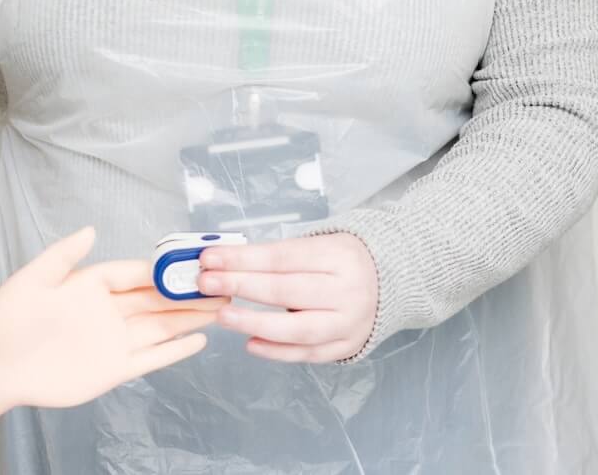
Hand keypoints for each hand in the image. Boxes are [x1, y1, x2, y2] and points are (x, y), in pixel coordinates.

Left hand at [0, 226, 224, 415]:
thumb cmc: (7, 319)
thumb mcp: (32, 279)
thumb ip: (63, 255)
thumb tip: (92, 229)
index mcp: (90, 285)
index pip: (134, 273)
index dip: (161, 269)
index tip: (189, 262)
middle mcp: (107, 311)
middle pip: (155, 300)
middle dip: (186, 292)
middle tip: (219, 283)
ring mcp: (113, 341)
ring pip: (160, 327)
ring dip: (189, 318)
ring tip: (220, 307)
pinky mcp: (113, 370)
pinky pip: (151, 358)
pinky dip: (175, 351)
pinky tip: (199, 340)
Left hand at [196, 231, 377, 363]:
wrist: (390, 279)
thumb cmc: (340, 258)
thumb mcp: (317, 244)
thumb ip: (276, 256)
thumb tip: (225, 263)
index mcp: (337, 255)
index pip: (281, 258)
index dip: (242, 259)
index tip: (210, 259)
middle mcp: (346, 290)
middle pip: (286, 290)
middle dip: (240, 286)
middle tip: (206, 283)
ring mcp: (348, 322)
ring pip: (297, 328)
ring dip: (254, 322)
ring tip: (222, 316)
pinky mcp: (347, 346)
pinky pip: (307, 353)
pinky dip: (277, 351)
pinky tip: (250, 342)